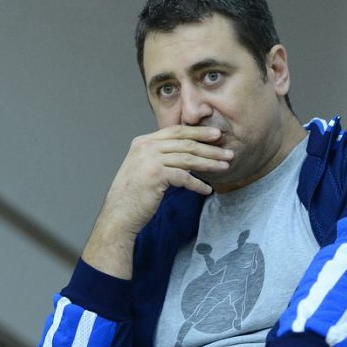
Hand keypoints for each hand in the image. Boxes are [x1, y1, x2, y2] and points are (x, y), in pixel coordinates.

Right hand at [83, 125, 232, 278]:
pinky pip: (184, 177)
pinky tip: (207, 190)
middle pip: (185, 142)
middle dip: (210, 147)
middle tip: (228, 151)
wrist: (118, 215)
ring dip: (210, 163)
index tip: (216, 134)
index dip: (198, 131)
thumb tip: (187, 153)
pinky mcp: (156, 176)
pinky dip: (198, 184)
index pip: (176, 131)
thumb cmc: (133, 195)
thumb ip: (160, 156)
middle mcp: (145, 147)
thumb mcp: (143, 168)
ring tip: (225, 166)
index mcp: (143, 141)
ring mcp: (150, 160)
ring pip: (188, 158)